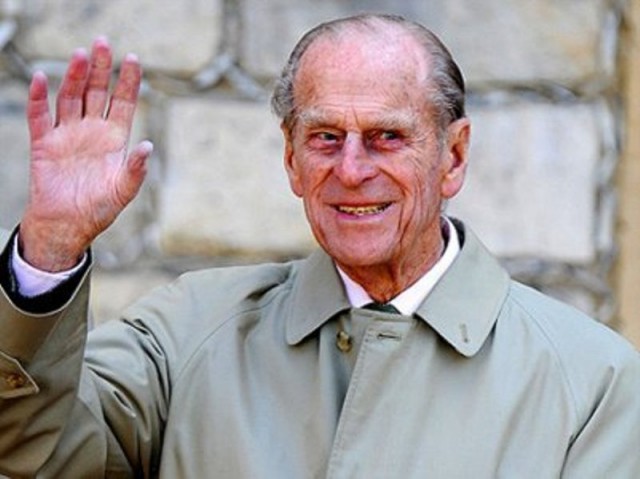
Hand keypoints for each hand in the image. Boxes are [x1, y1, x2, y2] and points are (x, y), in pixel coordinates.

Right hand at [19, 37, 151, 271]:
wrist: (68, 225)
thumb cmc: (99, 210)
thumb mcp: (124, 191)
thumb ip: (136, 169)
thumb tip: (148, 146)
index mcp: (114, 139)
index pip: (122, 102)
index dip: (128, 81)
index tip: (133, 58)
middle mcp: (91, 131)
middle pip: (96, 92)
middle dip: (100, 68)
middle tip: (102, 43)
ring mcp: (67, 134)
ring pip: (70, 97)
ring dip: (74, 76)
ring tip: (80, 55)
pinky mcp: (44, 143)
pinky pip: (39, 116)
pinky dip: (38, 98)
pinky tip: (41, 79)